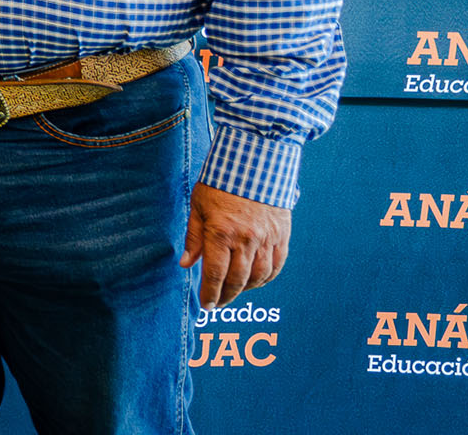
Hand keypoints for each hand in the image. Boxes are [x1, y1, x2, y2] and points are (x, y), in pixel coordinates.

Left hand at [180, 183, 290, 308]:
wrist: (255, 161)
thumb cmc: (221, 182)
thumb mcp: (198, 206)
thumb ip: (194, 237)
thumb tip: (186, 264)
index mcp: (221, 232)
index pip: (214, 274)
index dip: (209, 293)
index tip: (206, 305)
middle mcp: (246, 239)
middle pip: (237, 280)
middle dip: (226, 296)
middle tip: (218, 303)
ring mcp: (266, 238)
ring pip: (258, 276)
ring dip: (245, 289)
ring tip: (234, 291)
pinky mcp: (281, 235)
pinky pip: (276, 265)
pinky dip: (266, 278)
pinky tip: (256, 281)